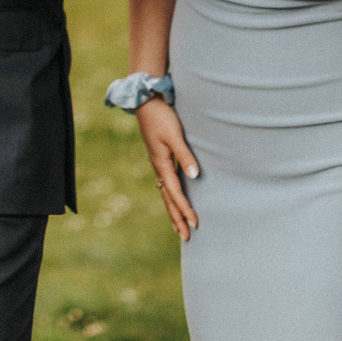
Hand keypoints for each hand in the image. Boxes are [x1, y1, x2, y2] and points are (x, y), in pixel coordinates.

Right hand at [136, 96, 199, 239]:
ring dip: (173, 211)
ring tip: (179, 227)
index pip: (175, 193)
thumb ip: (185, 155)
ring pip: (166, 194)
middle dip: (177, 218)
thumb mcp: (174, 135)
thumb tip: (194, 176)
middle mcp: (159, 168)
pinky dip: (171, 198)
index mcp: (162, 164)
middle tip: (187, 237)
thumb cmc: (162, 118)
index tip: (194, 223)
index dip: (185, 209)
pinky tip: (174, 200)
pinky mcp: (160, 158)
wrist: (147, 103)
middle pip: (168, 200)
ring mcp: (159, 164)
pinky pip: (166, 185)